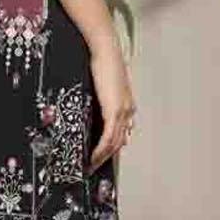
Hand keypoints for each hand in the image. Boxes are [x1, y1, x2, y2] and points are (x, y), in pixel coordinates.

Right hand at [87, 32, 137, 169]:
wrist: (106, 51)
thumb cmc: (104, 62)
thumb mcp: (105, 84)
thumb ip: (105, 98)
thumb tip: (99, 107)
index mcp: (127, 104)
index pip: (122, 131)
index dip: (113, 146)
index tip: (103, 156)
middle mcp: (128, 111)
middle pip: (119, 141)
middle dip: (107, 157)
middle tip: (94, 167)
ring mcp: (123, 112)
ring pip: (114, 143)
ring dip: (102, 157)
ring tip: (91, 166)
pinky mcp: (115, 112)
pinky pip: (108, 138)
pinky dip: (100, 150)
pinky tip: (92, 158)